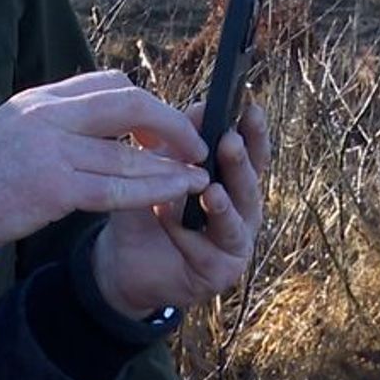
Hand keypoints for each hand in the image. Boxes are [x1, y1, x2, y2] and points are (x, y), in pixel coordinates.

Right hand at [0, 71, 213, 254]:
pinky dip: (150, 191)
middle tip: (194, 144)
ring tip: (200, 177)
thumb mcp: (4, 132)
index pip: (106, 82)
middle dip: (170, 122)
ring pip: (129, 150)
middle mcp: (47, 115)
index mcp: (37, 100)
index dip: (145, 101)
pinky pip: (115, 187)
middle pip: (129, 101)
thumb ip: (45, 125)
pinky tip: (173, 197)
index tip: (163, 124)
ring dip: (170, 164)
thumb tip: (83, 129)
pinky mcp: (51, 187)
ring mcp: (50, 149)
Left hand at [92, 100, 270, 316]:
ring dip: (222, 206)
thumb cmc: (149, 208)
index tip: (251, 110)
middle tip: (230, 141)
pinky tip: (169, 221)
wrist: (124, 259)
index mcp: (234, 183)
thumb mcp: (161, 166)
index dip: (255, 135)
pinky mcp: (218, 272)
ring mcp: (235, 244)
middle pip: (249, 186)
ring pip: (235, 223)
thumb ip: (181, 141)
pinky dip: (186, 236)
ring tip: (211, 191)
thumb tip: (200, 106)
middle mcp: (242, 213)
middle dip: (240, 164)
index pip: (253, 156)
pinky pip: (206, 252)